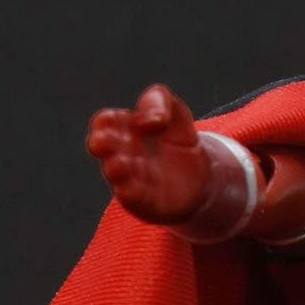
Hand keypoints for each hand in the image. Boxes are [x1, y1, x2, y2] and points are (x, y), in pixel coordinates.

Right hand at [86, 84, 210, 223]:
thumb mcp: (175, 112)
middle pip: (104, 148)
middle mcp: (122, 155)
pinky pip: (133, 200)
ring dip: (115, 169)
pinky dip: (130, 194)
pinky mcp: (146, 203)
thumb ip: (158, 101)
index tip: (130, 120)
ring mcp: (130, 180)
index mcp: (123, 131)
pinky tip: (129, 190)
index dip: (108, 121)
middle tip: (104, 143)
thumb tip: (148, 122)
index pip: (104, 122)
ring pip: (116, 175)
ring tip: (119, 164)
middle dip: (102, 144)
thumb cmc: (178, 141)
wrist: (202, 178)